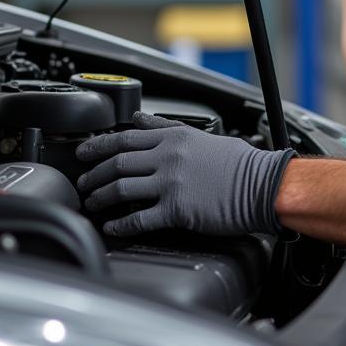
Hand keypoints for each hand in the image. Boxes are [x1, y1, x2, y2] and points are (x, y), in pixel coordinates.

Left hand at [75, 111, 293, 236]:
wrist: (263, 185)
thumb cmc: (240, 163)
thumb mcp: (202, 136)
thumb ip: (167, 128)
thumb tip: (140, 119)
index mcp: (175, 137)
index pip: (125, 138)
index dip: (98, 146)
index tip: (83, 152)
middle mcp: (169, 157)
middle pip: (117, 163)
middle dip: (93, 174)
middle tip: (82, 182)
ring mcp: (171, 183)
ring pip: (121, 189)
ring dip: (101, 198)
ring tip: (92, 204)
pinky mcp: (176, 210)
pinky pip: (138, 218)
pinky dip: (120, 224)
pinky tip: (112, 227)